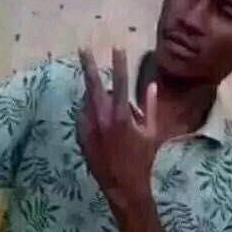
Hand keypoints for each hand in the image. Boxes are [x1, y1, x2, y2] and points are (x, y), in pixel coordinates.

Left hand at [76, 46, 158, 215]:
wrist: (122, 185)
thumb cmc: (142, 158)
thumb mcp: (152, 133)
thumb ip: (150, 107)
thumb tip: (151, 85)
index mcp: (122, 116)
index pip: (121, 83)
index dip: (119, 63)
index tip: (117, 46)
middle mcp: (102, 118)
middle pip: (93, 85)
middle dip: (89, 65)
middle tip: (83, 49)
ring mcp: (88, 126)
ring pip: (88, 100)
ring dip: (97, 98)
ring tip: (112, 115)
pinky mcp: (80, 134)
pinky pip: (84, 114)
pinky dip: (92, 112)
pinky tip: (103, 125)